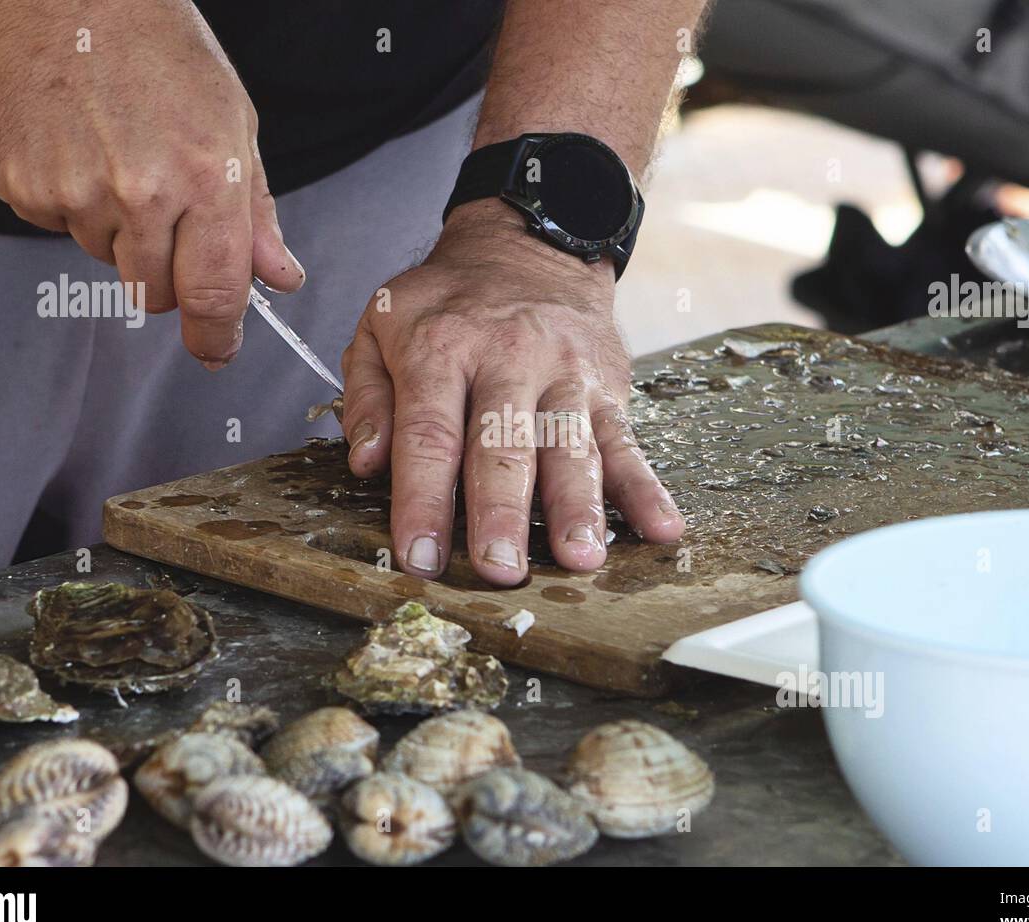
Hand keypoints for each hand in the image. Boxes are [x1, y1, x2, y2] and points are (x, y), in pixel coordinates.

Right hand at [0, 0, 301, 364]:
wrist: (70, 1)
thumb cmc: (162, 56)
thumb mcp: (236, 128)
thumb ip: (257, 215)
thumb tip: (280, 278)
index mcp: (206, 180)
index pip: (214, 294)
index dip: (216, 336)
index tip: (216, 352)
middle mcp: (141, 193)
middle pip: (155, 293)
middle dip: (167, 274)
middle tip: (164, 215)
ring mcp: (74, 192)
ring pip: (106, 261)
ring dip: (118, 232)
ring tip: (119, 160)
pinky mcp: (22, 186)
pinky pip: (56, 229)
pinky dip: (71, 204)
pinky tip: (79, 152)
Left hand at [340, 200, 684, 585]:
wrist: (530, 246)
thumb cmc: (450, 302)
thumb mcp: (381, 325)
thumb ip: (367, 396)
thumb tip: (366, 463)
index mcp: (440, 347)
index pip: (428, 434)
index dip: (423, 499)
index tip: (420, 554)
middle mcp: (507, 359)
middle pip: (503, 445)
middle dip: (502, 511)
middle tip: (499, 569)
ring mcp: (565, 374)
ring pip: (571, 446)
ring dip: (578, 506)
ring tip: (581, 559)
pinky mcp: (607, 387)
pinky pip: (627, 441)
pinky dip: (647, 488)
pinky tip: (661, 527)